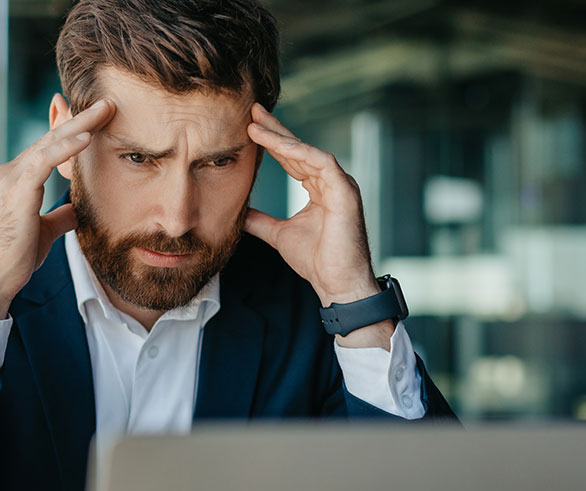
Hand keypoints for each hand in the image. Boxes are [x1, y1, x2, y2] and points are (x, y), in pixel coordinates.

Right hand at [0, 99, 115, 319]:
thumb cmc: (13, 259)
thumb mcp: (43, 232)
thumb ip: (57, 217)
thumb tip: (73, 209)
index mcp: (17, 180)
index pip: (48, 148)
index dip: (72, 131)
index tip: (96, 118)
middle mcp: (11, 173)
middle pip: (51, 138)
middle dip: (80, 119)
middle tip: (106, 103)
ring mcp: (10, 179)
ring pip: (49, 143)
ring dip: (79, 124)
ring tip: (104, 110)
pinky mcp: (16, 191)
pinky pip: (44, 161)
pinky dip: (66, 147)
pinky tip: (87, 137)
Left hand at [244, 104, 391, 346]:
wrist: (337, 284)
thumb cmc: (317, 262)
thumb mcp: (279, 235)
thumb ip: (261, 221)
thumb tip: (239, 212)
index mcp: (320, 189)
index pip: (293, 158)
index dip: (271, 142)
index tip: (249, 127)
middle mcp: (332, 182)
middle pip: (299, 148)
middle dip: (275, 129)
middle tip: (252, 110)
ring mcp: (341, 185)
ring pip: (308, 152)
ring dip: (282, 137)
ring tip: (256, 125)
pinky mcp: (346, 191)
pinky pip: (322, 163)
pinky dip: (300, 152)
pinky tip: (279, 144)